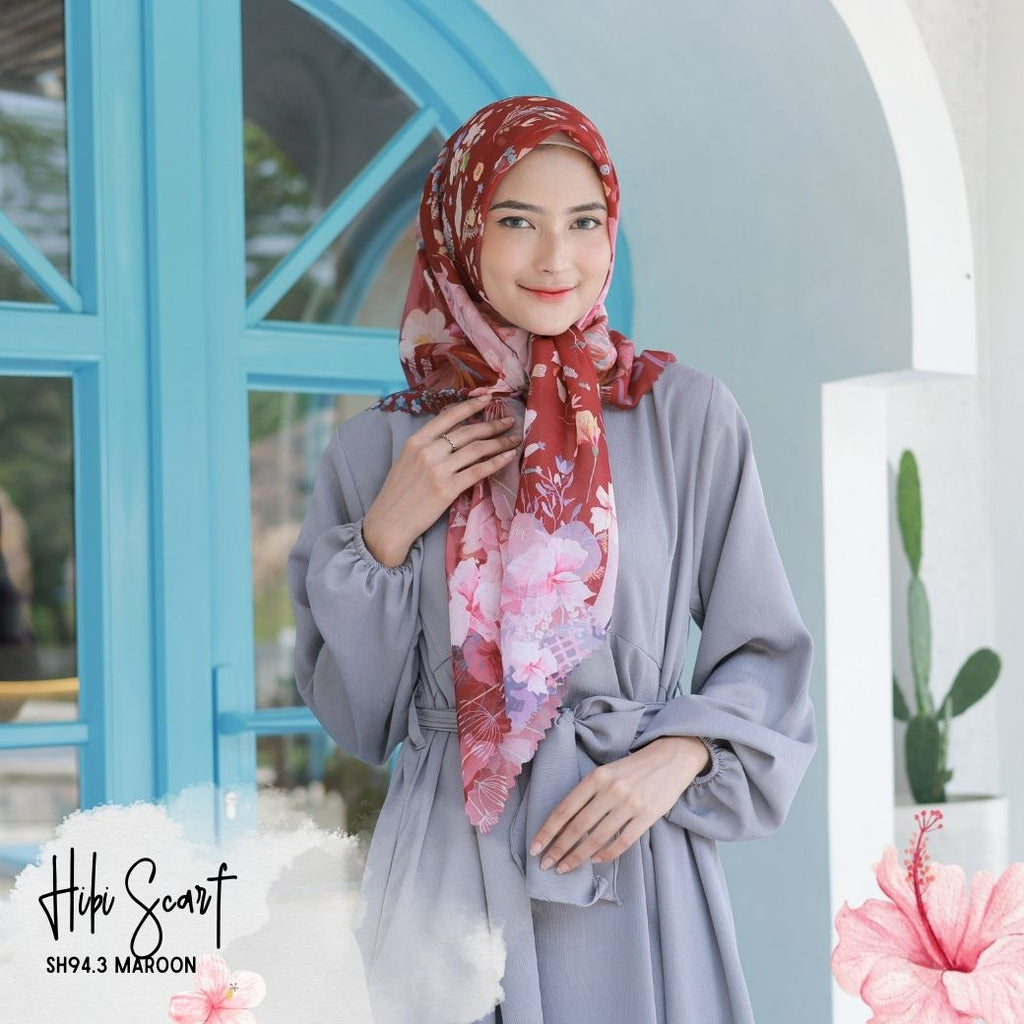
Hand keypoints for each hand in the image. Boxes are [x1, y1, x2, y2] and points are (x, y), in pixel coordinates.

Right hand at [362, 393, 521, 565]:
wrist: (389, 522)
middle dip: (492, 424)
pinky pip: (479, 470)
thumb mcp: (407, 460)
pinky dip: (497, 461)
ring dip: (500, 442)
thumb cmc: (398, 493)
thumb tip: (456, 435)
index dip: (471, 406)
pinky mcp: (448, 489)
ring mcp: (438, 470)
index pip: (448, 416)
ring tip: (514, 439)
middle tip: (509, 420)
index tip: (488, 398)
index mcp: (416, 441)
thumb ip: (428, 446)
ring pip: (477, 449)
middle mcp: (428, 451)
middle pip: (467, 432)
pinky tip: (509, 456)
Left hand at [529, 736, 710, 873]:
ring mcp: (629, 804)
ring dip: (577, 857)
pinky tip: (595, 860)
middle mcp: (610, 790)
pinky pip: (622, 842)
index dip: (548, 830)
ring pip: (597, 839)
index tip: (536, 847)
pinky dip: (606, 854)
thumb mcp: (606, 772)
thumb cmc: (633, 767)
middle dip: (558, 849)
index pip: (565, 809)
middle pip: (577, 827)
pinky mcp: (647, 816)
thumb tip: (565, 823)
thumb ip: (588, 793)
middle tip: (545, 864)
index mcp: (596, 777)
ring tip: (564, 868)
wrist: (672, 757)